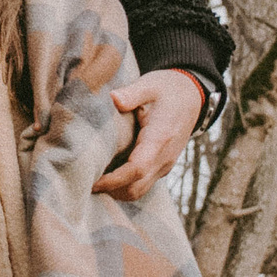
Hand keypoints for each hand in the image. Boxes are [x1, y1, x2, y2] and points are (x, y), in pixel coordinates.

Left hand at [92, 69, 205, 201]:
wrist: (192, 95)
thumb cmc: (168, 88)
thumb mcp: (150, 84)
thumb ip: (132, 93)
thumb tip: (113, 98)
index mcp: (160, 138)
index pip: (137, 169)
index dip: (113, 180)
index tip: (92, 180)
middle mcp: (164, 157)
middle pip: (136, 188)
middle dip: (110, 190)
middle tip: (84, 181)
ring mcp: (164, 164)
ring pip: (139, 191)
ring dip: (117, 191)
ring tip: (93, 179)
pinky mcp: (162, 166)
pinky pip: (143, 184)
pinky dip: (125, 186)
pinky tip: (108, 175)